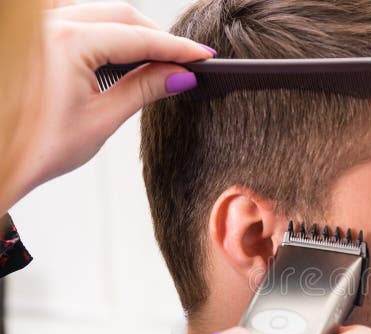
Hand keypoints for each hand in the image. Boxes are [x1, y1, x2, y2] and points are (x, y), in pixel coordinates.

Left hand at [3, 2, 213, 211]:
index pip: (138, 38)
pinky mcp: (31, 34)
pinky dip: (100, 28)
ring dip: (129, 30)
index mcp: (68, 43)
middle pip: (121, 15)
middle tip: (184, 62)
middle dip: (156, 37)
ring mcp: (37, 25)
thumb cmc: (35, 147)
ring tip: (153, 59)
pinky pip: (74, 16)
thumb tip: (179, 76)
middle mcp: (49, 24)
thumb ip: (143, 90)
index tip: (203, 56)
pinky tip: (113, 50)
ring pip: (98, 11)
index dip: (176, 48)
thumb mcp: (101, 120)